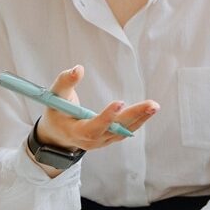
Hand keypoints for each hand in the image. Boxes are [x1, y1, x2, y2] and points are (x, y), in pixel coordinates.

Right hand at [35, 65, 159, 150]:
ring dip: (141, 118)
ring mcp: (103, 141)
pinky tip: (150, 110)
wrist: (58, 135)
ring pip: (124, 131)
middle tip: (151, 105)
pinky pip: (126, 130)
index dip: (106, 117)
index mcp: (75, 132)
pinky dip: (139, 120)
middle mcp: (91, 140)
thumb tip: (79, 68)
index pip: (93, 128)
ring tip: (154, 106)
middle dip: (133, 116)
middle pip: (115, 130)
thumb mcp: (55, 97)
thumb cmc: (57, 112)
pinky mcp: (110, 137)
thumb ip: (65, 82)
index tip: (119, 102)